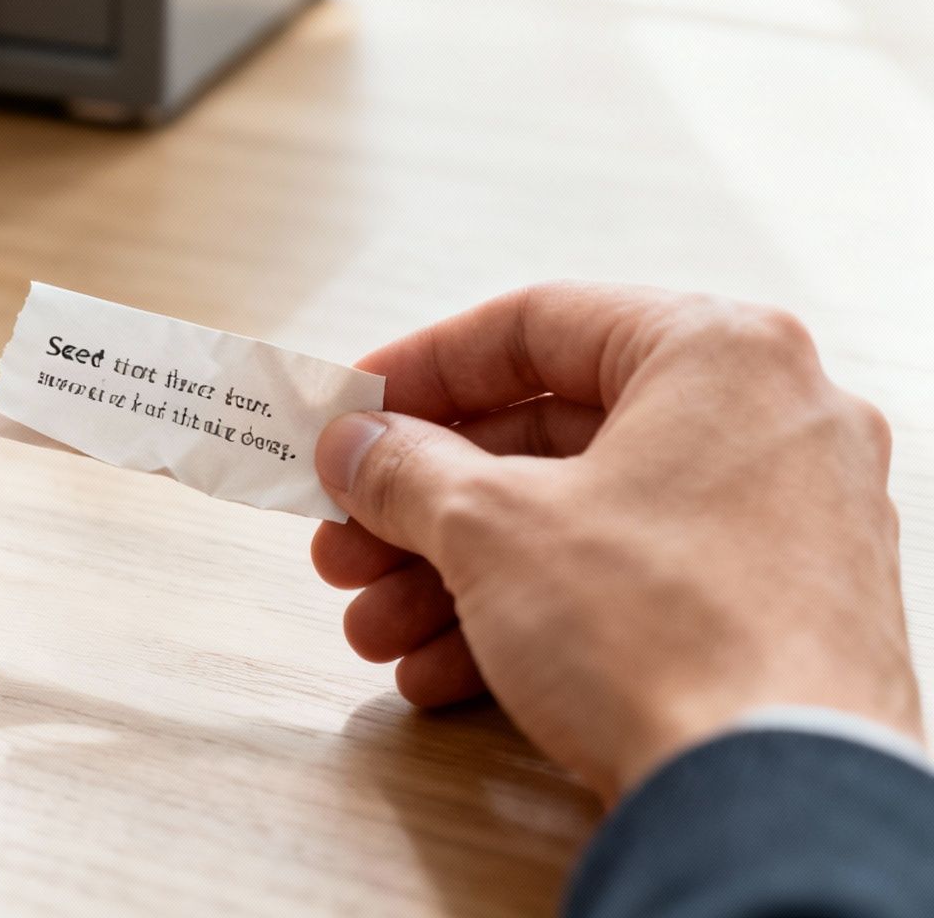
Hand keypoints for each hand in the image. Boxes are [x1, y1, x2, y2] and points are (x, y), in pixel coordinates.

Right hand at [310, 282, 918, 800]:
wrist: (770, 806)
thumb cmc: (657, 635)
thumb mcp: (489, 529)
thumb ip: (404, 469)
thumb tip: (354, 447)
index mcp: (719, 354)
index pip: (535, 324)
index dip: (420, 369)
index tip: (350, 412)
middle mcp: (772, 423)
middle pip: (551, 437)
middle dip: (425, 502)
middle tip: (343, 541)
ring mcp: (788, 525)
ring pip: (582, 522)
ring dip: (458, 574)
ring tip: (374, 630)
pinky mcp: (780, 617)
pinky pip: (633, 588)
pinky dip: (532, 618)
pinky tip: (441, 674)